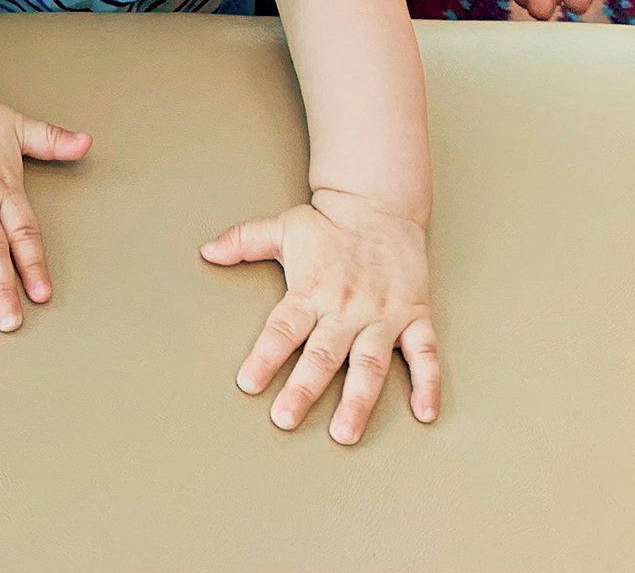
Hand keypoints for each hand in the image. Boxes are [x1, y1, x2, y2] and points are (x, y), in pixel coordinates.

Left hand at [201, 190, 439, 444]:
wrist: (380, 202)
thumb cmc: (330, 223)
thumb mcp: (282, 227)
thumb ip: (244, 241)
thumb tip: (207, 251)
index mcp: (311, 290)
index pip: (283, 329)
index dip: (264, 357)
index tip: (248, 384)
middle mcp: (346, 307)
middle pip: (322, 354)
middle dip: (302, 389)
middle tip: (285, 419)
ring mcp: (383, 314)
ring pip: (370, 364)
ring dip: (358, 400)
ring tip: (344, 432)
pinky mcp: (414, 315)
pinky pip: (424, 354)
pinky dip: (428, 383)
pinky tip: (424, 413)